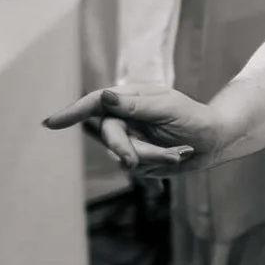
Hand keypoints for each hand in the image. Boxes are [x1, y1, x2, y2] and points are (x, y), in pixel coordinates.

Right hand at [43, 83, 225, 176]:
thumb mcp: (169, 109)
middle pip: (108, 136)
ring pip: (122, 155)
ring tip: (178, 152)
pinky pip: (134, 167)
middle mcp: (123, 117)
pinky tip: (175, 157)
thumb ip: (136, 106)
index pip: (94, 104)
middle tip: (159, 156)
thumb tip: (104, 96)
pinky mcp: (136, 157)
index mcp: (128, 98)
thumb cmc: (195, 118)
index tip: (50, 123)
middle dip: (132, 149)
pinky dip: (157, 165)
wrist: (215, 141)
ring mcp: (129, 138)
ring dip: (153, 157)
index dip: (71, 113)